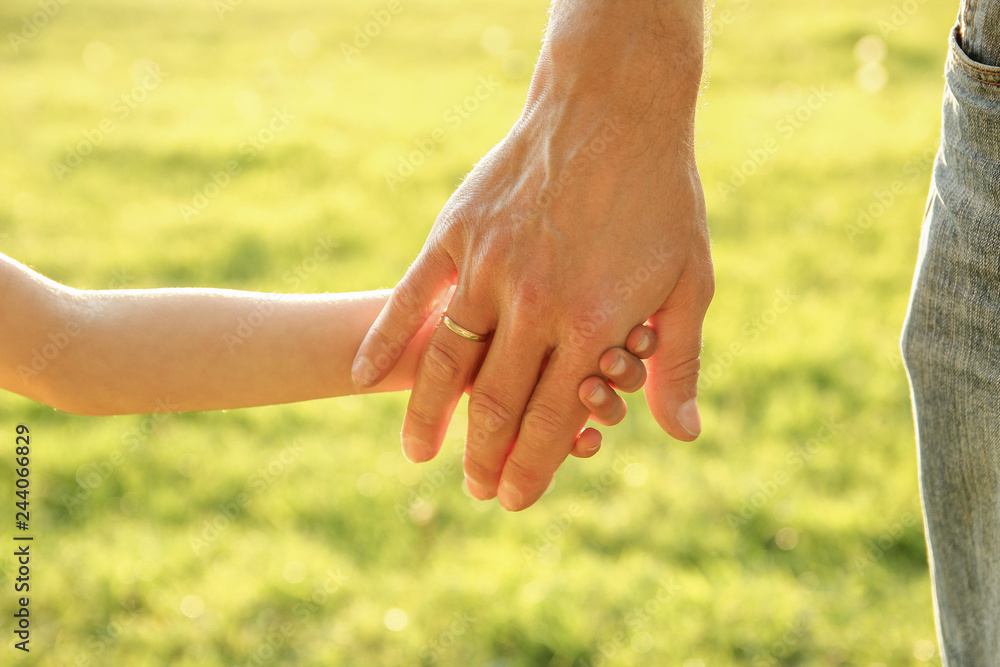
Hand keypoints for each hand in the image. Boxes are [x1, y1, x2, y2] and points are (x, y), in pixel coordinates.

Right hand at [354, 0, 711, 509]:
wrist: (613, 108)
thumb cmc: (660, 197)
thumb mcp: (690, 281)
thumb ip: (676, 362)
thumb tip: (680, 434)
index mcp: (591, 324)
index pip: (551, 421)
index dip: (533, 469)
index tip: (514, 500)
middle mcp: (534, 305)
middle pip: (498, 404)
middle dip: (486, 458)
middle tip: (477, 489)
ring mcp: (488, 269)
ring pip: (447, 363)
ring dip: (430, 417)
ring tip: (418, 454)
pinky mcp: (456, 235)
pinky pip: (410, 298)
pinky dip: (384, 341)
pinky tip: (363, 377)